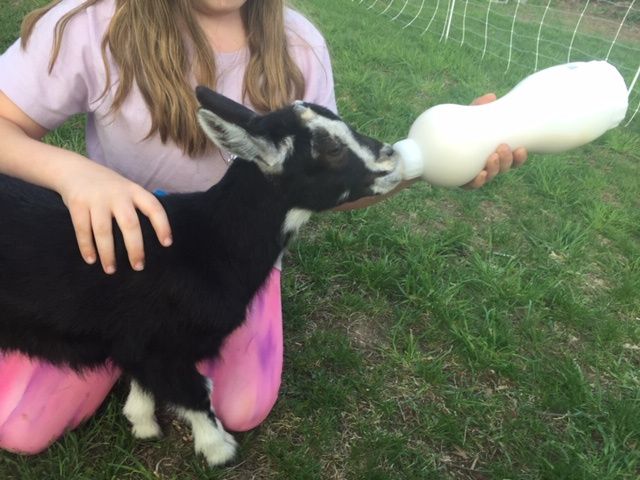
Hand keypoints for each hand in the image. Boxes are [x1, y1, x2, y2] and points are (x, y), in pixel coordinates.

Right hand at [57, 161, 171, 273]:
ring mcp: (96, 198)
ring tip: (111, 270)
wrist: (73, 169)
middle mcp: (117, 193)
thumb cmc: (107, 187)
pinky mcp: (77, 203)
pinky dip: (86, 246)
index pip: (154, 207)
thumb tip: (152, 239)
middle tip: (138, 267)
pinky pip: (82, 229)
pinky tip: (91, 260)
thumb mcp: (126, 189)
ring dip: (108, 253)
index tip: (167, 244)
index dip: (162, 225)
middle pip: (129, 223)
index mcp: (133, 190)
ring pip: (103, 230)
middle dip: (135, 247)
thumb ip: (137, 206)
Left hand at [463, 93, 527, 188]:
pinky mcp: (460, 181)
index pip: (512, 158)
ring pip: (490, 176)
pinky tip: (480, 174)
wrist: (430, 146)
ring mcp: (474, 174)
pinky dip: (477, 181)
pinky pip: (470, 185)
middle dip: (507, 160)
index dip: (519, 157)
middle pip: (503, 168)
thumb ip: (477, 109)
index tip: (521, 148)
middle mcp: (486, 165)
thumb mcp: (466, 118)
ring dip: (495, 168)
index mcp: (493, 152)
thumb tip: (491, 96)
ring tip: (492, 157)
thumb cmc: (455, 130)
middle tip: (503, 148)